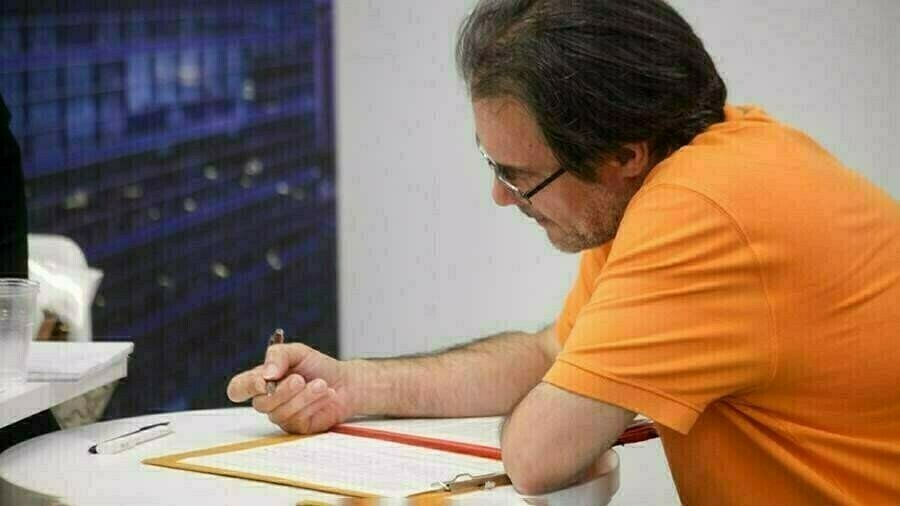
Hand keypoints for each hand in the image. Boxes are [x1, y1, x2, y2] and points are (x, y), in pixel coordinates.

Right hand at [226, 343, 353, 433]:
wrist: (345, 382)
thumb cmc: (317, 366)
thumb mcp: (297, 352)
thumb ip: (278, 356)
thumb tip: (267, 374)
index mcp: (260, 380)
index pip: (238, 389)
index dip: (246, 387)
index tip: (264, 381)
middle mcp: (268, 400)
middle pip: (261, 404)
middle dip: (283, 391)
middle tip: (300, 379)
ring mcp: (282, 415)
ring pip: (281, 413)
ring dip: (304, 397)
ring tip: (322, 384)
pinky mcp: (297, 427)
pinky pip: (299, 420)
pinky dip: (315, 405)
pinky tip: (327, 395)